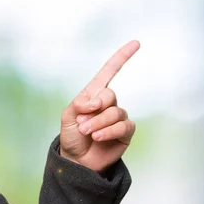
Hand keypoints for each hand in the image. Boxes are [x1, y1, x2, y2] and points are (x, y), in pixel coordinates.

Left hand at [60, 40, 139, 172]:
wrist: (77, 160)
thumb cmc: (71, 136)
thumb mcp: (67, 117)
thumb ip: (79, 104)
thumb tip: (95, 102)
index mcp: (93, 95)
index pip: (109, 72)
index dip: (121, 57)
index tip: (136, 43)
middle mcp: (107, 104)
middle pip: (109, 95)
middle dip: (94, 110)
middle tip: (81, 124)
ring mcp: (118, 117)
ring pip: (114, 113)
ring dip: (97, 124)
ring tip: (86, 133)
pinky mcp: (125, 132)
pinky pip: (122, 126)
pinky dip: (108, 131)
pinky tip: (97, 138)